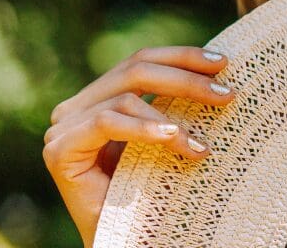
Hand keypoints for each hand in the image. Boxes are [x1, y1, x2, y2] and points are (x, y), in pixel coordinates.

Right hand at [43, 46, 236, 247]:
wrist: (127, 237)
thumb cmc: (154, 188)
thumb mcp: (168, 133)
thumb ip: (174, 101)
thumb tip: (219, 65)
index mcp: (101, 96)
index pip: (142, 60)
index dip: (182, 56)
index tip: (223, 63)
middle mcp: (78, 106)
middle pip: (136, 69)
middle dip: (187, 78)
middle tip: (226, 93)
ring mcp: (64, 127)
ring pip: (126, 97)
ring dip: (174, 118)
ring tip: (203, 145)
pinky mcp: (59, 150)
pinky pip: (106, 122)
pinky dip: (144, 129)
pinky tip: (173, 138)